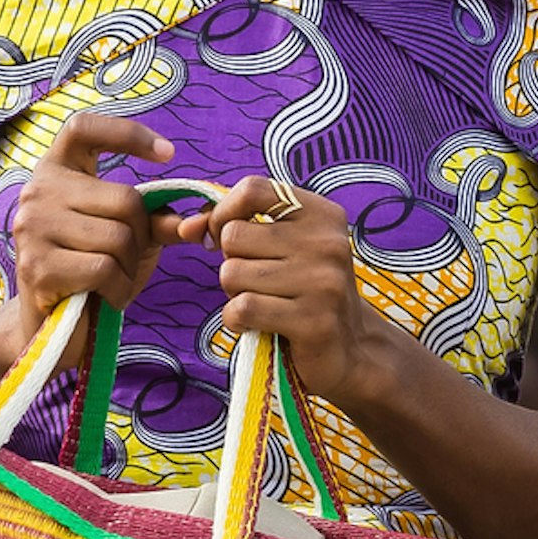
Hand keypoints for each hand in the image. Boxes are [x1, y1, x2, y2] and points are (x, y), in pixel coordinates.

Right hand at [4, 113, 175, 362]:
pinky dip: (117, 288)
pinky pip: (104, 269)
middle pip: (124, 199)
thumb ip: (160, 222)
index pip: (82, 128)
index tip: (168, 154)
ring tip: (110, 280)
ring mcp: (31, 228)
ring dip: (129, 268)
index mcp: (55, 171)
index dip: (127, 132)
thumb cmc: (92, 272)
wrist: (50, 326)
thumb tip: (201, 221)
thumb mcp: (131, 239)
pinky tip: (103, 296)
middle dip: (140, 237)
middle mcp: (36, 191)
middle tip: (124, 260)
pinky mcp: (37, 266)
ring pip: (118, 237)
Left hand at [181, 175, 394, 407]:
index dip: (224, 211)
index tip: (224, 235)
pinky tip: (257, 325)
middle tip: (258, 283)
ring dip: (235, 295)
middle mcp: (327, 243)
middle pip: (234, 236)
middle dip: (232, 263)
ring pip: (232, 274)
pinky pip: (242, 308)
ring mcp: (323, 282)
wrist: (350, 349)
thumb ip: (233, 227)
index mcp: (322, 215)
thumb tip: (186, 227)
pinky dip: (236, 320)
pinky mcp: (313, 321)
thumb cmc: (305, 292)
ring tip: (265, 303)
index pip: (253, 189)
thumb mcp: (282, 248)